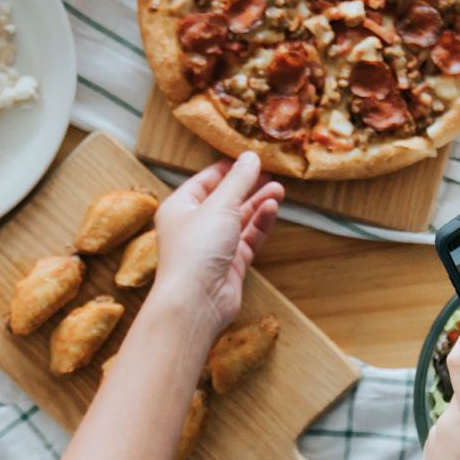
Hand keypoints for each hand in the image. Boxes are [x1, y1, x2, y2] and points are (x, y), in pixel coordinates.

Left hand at [151, 151, 284, 338]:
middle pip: (225, 200)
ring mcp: (213, 247)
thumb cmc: (196, 250)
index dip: (228, 168)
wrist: (196, 302)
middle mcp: (194, 226)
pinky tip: (272, 208)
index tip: (250, 158)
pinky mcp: (230, 264)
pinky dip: (260, 224)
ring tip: (279, 189)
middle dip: (248, 186)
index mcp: (180, 207)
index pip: (205, 181)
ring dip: (258, 204)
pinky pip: (248, 238)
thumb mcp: (220, 206)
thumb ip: (238, 181)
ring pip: (239, 220)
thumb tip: (251, 157)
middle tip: (270, 173)